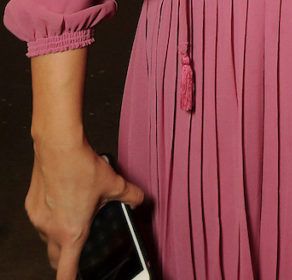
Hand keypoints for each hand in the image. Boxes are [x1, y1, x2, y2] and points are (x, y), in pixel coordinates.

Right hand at [26, 138, 143, 279]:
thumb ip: (131, 196)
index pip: (66, 272)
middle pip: (55, 258)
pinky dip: (51, 216)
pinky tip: (64, 199)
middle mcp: (51, 230)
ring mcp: (38, 219)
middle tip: (78, 250)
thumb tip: (139, 199)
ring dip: (59, 234)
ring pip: (47, 237)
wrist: (58, 145)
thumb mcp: (114, 183)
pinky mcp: (31, 205)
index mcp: (72, 232)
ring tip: (75, 215)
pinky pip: (41, 219)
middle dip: (66, 258)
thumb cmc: (81, 166)